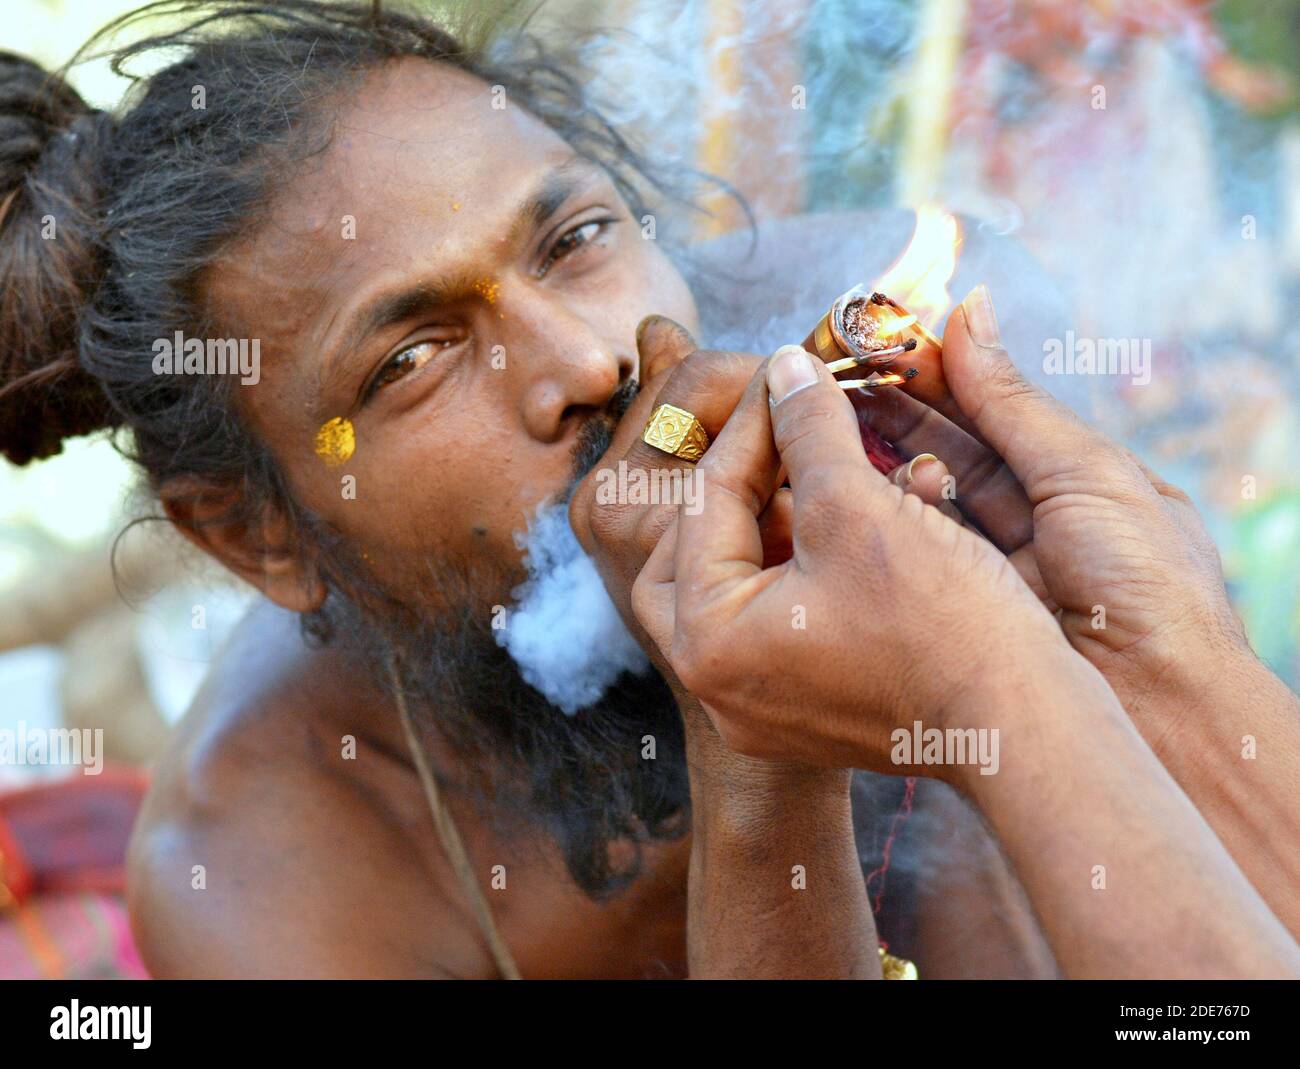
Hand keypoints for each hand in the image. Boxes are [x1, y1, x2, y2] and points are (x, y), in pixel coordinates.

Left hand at [630, 343, 1074, 772]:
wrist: (1024, 728)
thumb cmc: (942, 624)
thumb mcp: (859, 504)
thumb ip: (807, 426)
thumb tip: (784, 369)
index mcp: (707, 640)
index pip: (705, 502)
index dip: (753, 424)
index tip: (785, 374)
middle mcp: (715, 687)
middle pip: (692, 552)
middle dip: (736, 485)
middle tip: (781, 439)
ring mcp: (757, 709)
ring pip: (735, 585)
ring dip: (772, 522)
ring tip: (819, 475)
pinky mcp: (802, 714)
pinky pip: (775, 622)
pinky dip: (801, 567)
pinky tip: (847, 526)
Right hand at [862, 285, 1255, 752]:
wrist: (1159, 710)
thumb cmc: (1145, 585)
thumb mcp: (1083, 472)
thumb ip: (1012, 399)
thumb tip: (968, 305)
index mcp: (1069, 479)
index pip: (984, 413)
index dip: (929, 377)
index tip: (871, 347)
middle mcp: (1026, 523)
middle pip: (943, 455)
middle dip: (888, 418)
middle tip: (826, 384)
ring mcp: (989, 572)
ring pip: (919, 507)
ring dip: (877, 470)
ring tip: (823, 432)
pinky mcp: (958, 615)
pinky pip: (909, 559)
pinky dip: (880, 529)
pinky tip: (843, 499)